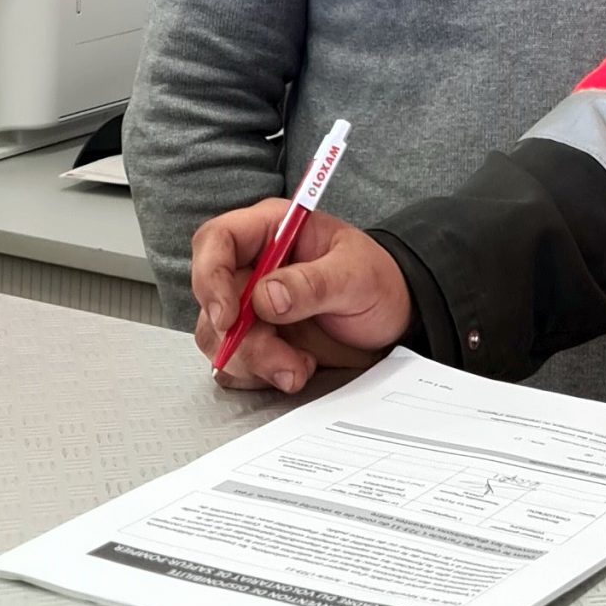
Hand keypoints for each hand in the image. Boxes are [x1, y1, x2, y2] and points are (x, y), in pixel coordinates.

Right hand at [190, 203, 412, 392]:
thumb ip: (313, 283)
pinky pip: (233, 363)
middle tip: (281, 359)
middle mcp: (253, 266)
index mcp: (272, 231)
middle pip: (212, 298)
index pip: (216, 240)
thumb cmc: (379, 282)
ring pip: (217, 337)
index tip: (228, 316)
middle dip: (240, 337)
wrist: (394, 320)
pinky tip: (297, 368)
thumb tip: (265, 296)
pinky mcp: (255, 339)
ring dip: (253, 361)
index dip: (210, 276)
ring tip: (299, 366)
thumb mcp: (357, 276)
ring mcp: (250, 306)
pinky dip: (259, 374)